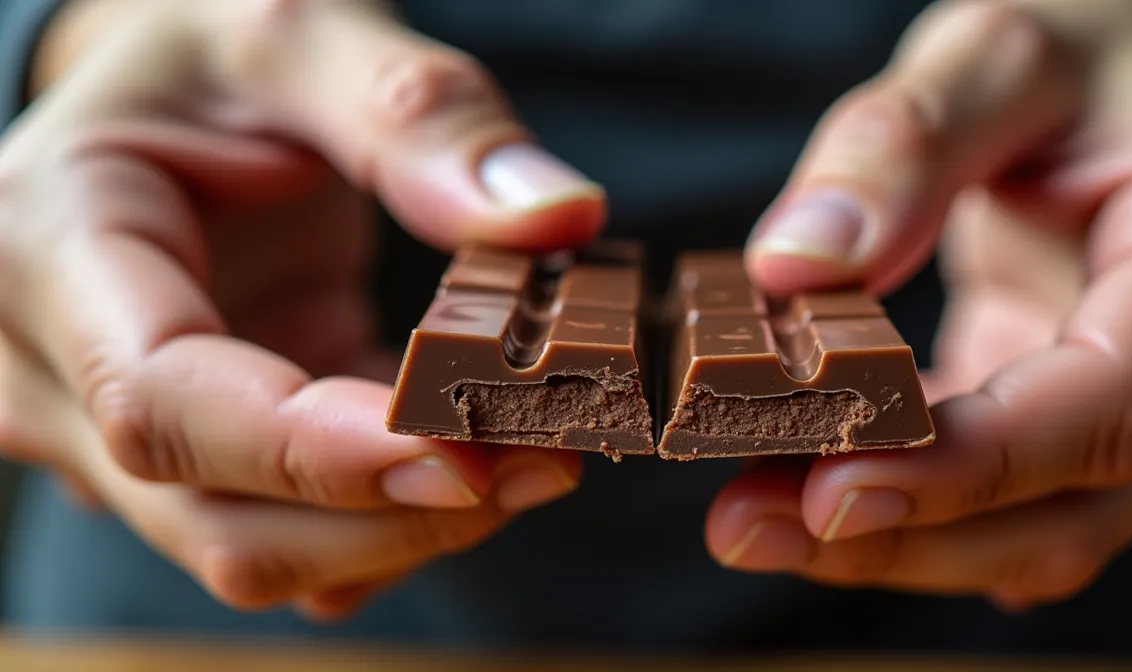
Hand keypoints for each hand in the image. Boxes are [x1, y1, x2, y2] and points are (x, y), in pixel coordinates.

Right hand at [0, 0, 603, 619]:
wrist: (180, 97)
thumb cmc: (219, 55)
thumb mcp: (301, 32)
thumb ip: (416, 115)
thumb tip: (555, 218)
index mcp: (49, 249)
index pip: (162, 401)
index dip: (316, 453)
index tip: (468, 450)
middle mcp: (56, 372)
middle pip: (218, 517)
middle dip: (395, 512)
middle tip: (549, 456)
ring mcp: (122, 435)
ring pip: (259, 551)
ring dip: (408, 530)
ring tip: (539, 457)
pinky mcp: (210, 456)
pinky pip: (295, 535)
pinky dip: (393, 522)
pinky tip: (480, 464)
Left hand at [711, 0, 1131, 608]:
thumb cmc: (1095, 64)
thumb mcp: (998, 50)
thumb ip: (901, 142)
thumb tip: (794, 263)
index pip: (1114, 398)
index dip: (975, 463)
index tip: (832, 486)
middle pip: (1078, 504)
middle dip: (906, 533)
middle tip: (745, 522)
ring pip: (1046, 536)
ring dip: (897, 545)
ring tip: (753, 519)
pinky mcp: (1109, 438)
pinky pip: (1020, 512)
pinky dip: (916, 516)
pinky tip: (811, 503)